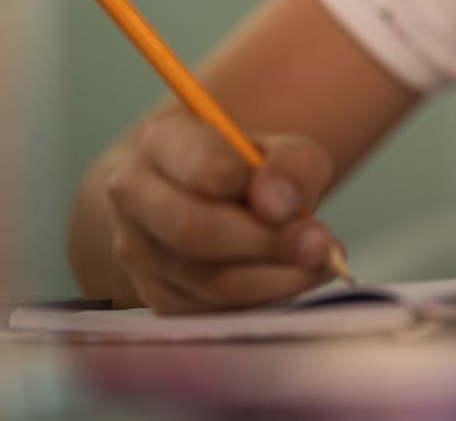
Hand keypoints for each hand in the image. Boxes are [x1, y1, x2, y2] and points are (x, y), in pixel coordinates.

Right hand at [101, 110, 340, 312]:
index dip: (256, 189)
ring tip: (320, 262)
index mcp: (162, 143)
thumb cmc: (245, 169)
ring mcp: (139, 253)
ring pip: (207, 280)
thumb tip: (281, 206)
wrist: (200, 200)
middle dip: (268, 244)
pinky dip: (265, 299)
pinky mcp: (158, 298)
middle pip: (196, 232)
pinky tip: (295, 278)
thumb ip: (291, 167)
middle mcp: (135, 197)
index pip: (204, 169)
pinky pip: (214, 311)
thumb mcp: (281, 150)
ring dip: (276, 278)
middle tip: (320, 245)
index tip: (295, 206)